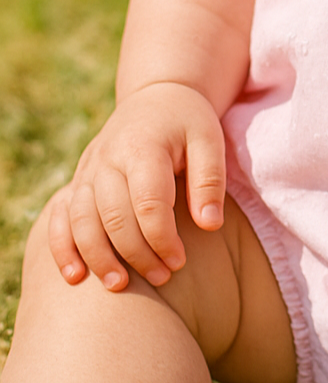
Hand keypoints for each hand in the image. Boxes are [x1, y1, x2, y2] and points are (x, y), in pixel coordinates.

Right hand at [48, 82, 225, 291]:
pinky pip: (60, 216)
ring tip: (120, 286)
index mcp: (143, 146)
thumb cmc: (187, 121)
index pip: (148, 203)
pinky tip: (74, 276)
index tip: (179, 261)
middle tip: (162, 277)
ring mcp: (88, 170)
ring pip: (82, 221)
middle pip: (113, 216)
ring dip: (98, 256)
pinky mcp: (78, 180)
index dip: (163, 238)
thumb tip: (210, 224)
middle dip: (136, 254)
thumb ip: (210, 180)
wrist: (156, 96)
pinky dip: (62, 246)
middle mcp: (108, 159)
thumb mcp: (209, 138)